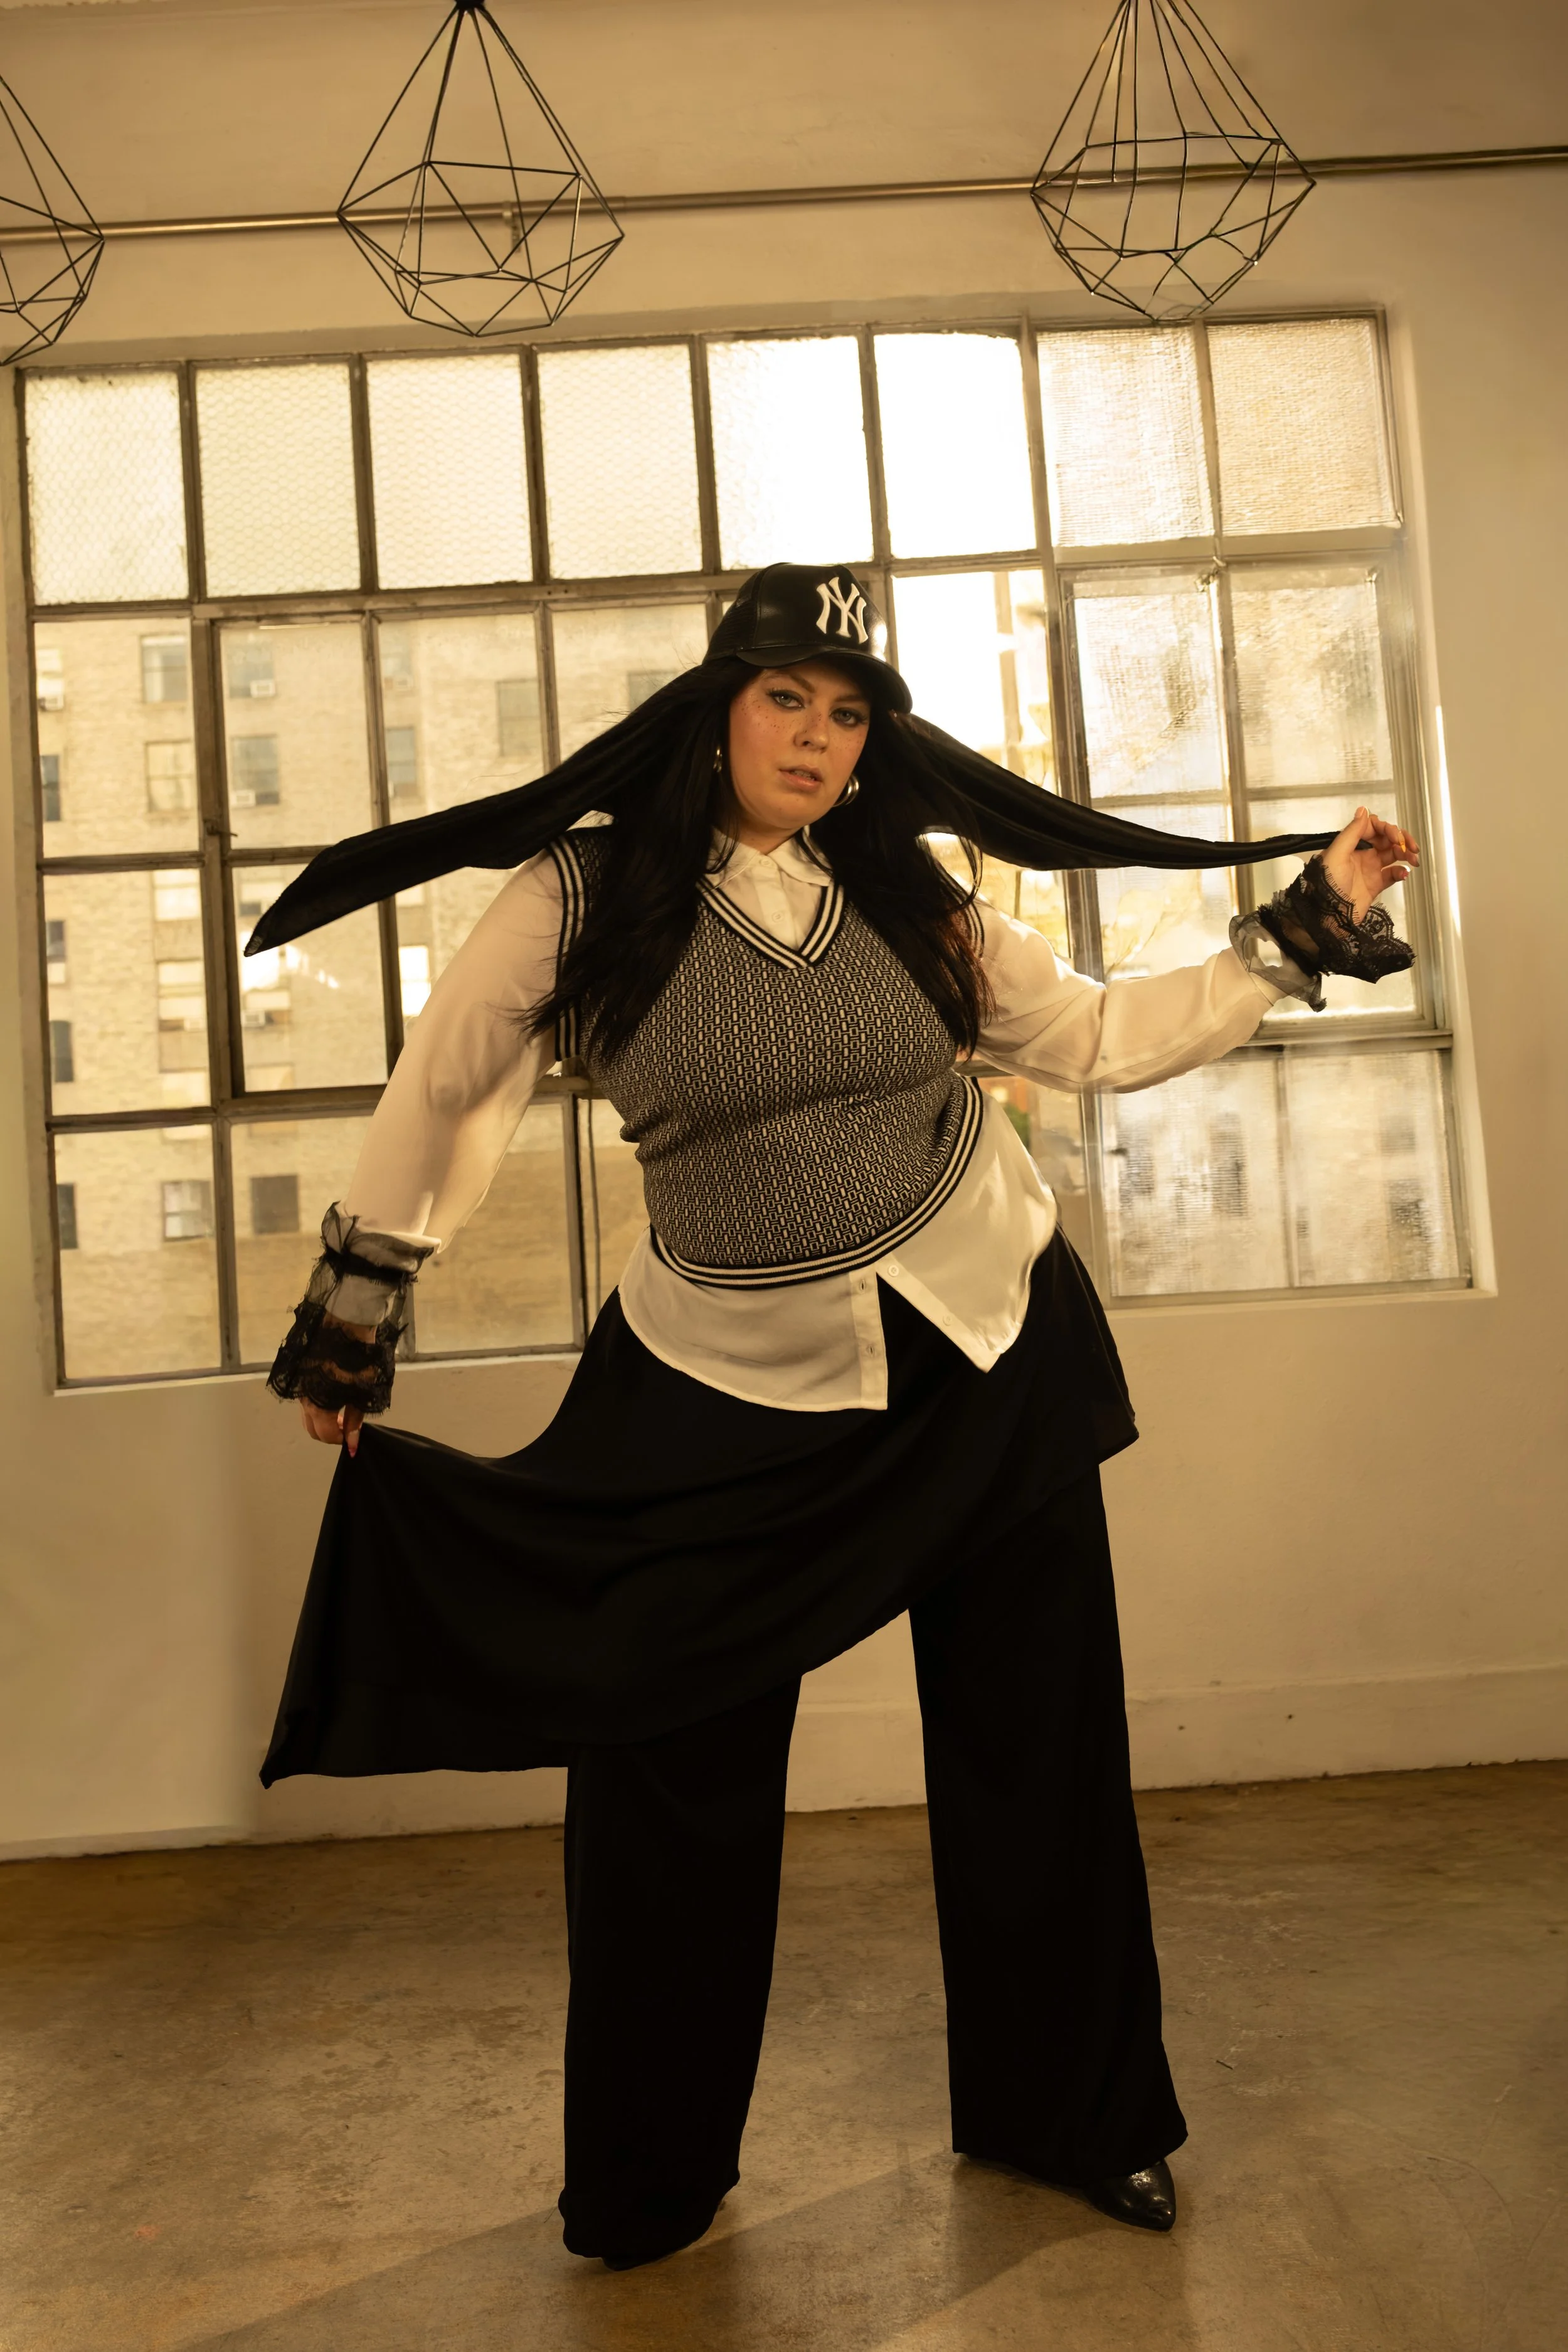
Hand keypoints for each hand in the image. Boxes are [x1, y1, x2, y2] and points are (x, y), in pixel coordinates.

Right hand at [296, 1312, 376, 1456]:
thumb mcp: (363, 1391)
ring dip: (322, 1419)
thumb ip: (355, 1419)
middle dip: (329, 1432)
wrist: (344, 1322)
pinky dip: (317, 1405)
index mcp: (318, 1405)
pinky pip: (305, 1399)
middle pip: (311, 1428)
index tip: (352, 1435)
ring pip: (306, 1414)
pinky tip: (333, 1395)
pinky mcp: (301, 1373)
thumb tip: (352, 1443)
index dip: (340, 1439)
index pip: (324, 1435)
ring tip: (342, 1411)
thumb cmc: (358, 1357)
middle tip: (347, 1425)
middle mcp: (303, 1397)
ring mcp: (300, 1385)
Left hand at [1320, 807, 1418, 923]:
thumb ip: (1351, 832)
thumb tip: (1363, 811)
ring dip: (1405, 854)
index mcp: (1350, 844)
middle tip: (1410, 847)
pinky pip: (1393, 874)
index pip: (1373, 827)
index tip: (1395, 837)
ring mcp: (1369, 869)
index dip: (1387, 829)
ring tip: (1414, 860)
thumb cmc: (1327, 885)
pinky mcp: (1375, 885)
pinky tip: (1404, 874)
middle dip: (1401, 840)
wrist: (1327, 916)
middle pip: (1386, 839)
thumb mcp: (1337, 854)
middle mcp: (1361, 854)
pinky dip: (1401, 872)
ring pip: (1393, 855)